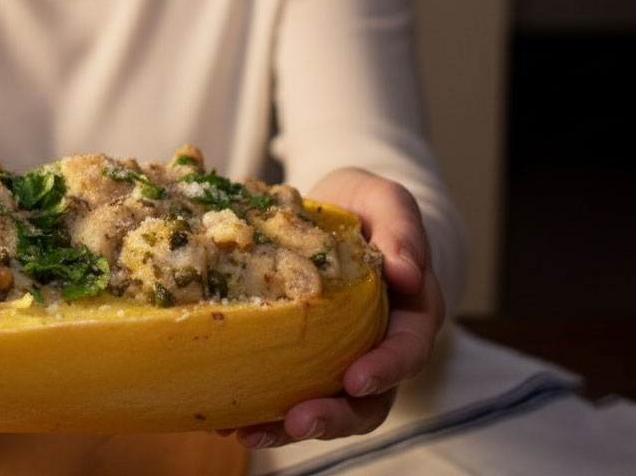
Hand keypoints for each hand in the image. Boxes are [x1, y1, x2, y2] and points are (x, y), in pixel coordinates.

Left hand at [224, 167, 444, 449]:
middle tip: (297, 421)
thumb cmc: (366, 205)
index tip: (356, 379)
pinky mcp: (302, 358)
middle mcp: (377, 346)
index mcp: (409, 313)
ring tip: (250, 433)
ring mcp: (339, 357)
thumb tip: (408, 272)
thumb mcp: (386, 201)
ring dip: (290, 426)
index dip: (385, 369)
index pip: (407, 350)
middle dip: (334, 416)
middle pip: (368, 400)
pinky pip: (286, 391)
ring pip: (326, 407)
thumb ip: (402, 232)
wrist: (331, 206)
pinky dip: (259, 409)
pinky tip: (225, 419)